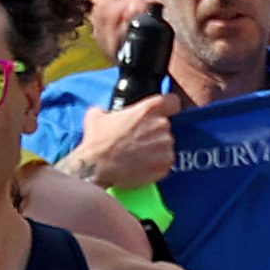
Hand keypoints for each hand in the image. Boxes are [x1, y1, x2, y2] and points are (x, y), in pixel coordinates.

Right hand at [60, 88, 183, 190]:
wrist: (97, 167)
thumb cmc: (98, 141)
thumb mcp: (96, 115)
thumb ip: (108, 110)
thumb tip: (104, 112)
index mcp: (148, 109)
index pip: (173, 101)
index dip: (168, 106)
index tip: (164, 112)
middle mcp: (161, 125)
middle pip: (166, 126)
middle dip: (155, 132)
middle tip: (138, 140)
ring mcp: (165, 146)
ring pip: (166, 145)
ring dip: (156, 149)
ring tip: (138, 155)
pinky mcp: (165, 165)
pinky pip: (165, 163)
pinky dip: (156, 165)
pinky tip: (141, 166)